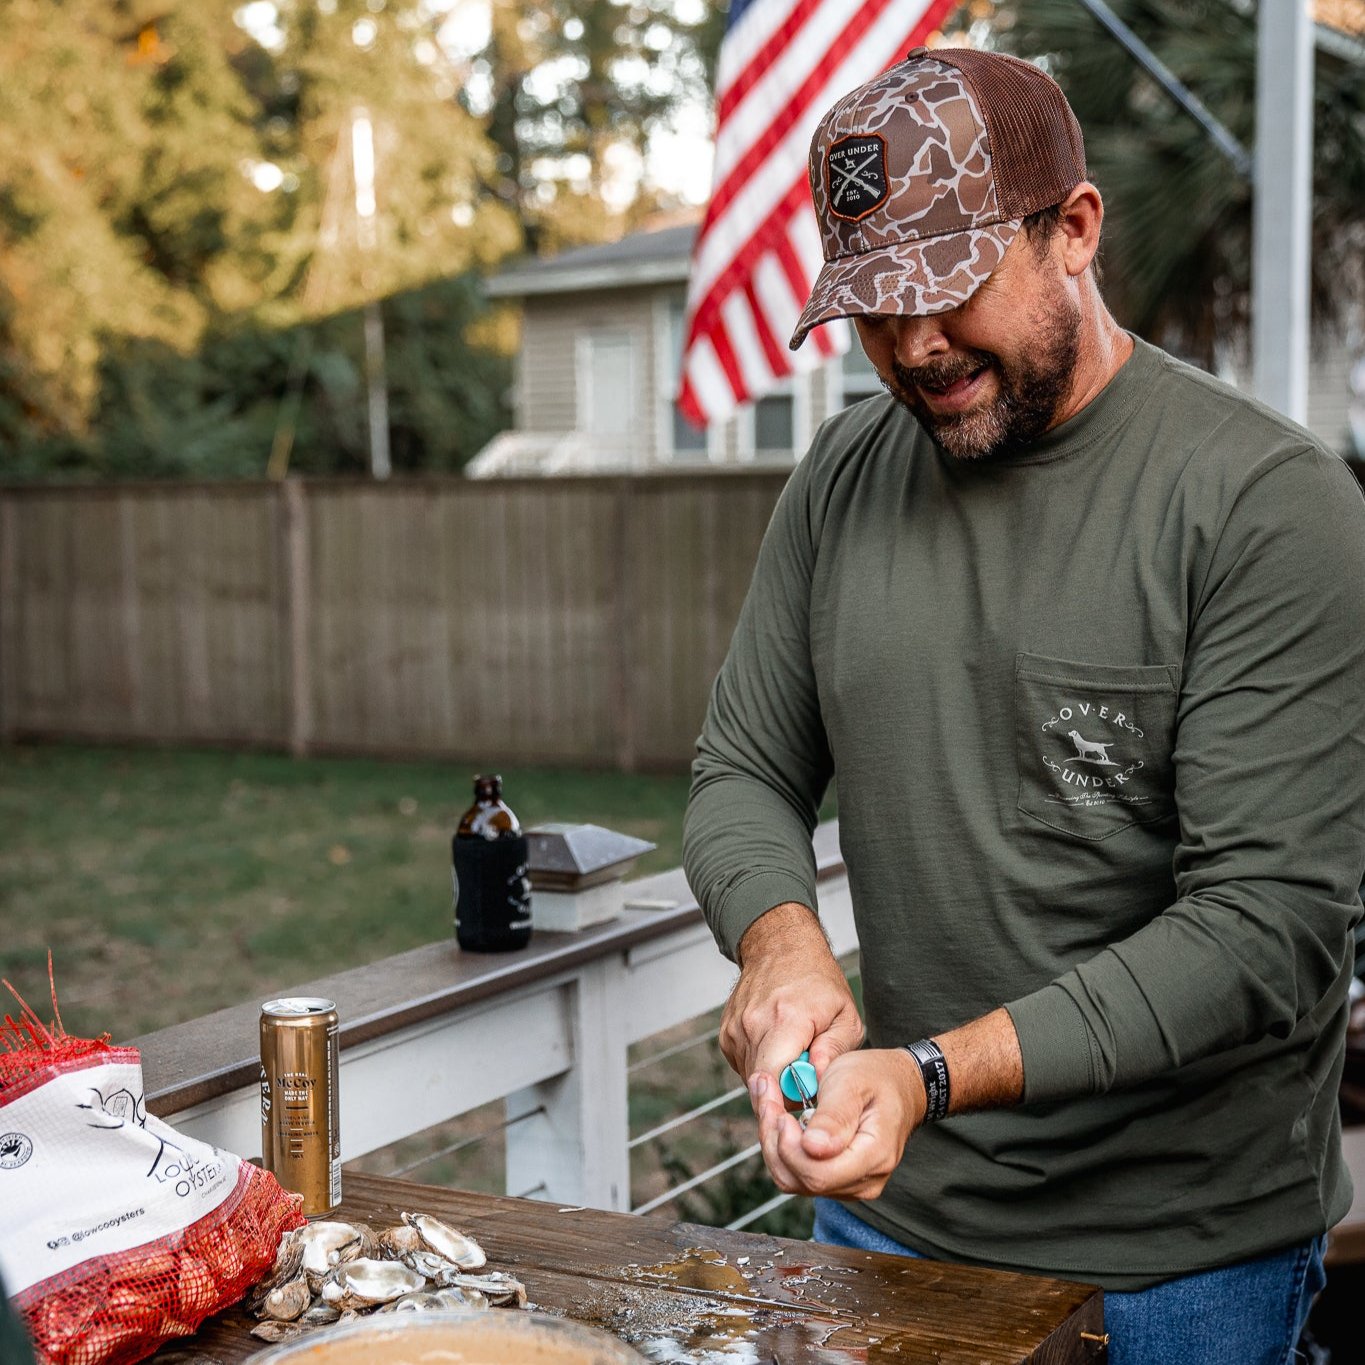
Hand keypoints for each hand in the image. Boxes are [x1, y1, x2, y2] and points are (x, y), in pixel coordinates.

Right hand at [720, 904, 864, 1109]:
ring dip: (774, 1079)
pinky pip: (744, 1066)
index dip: (792, 1100)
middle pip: (763, 1086)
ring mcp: (735, 1029)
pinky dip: (761, 1066)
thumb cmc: (817, 981)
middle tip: (808, 1080)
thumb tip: (819, 1083)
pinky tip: (777, 1048)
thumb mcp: (845, 1015)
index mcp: (786, 1020)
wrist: (780, 947)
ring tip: (794, 1056)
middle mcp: (753, 1025)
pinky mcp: (726, 1034)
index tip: (810, 1098)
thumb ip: (835, 1051)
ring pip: (753, 1079)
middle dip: (786, 1093)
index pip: (774, 1080)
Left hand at [750, 1047, 923, 1199]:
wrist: (897, 1085)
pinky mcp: (835, 1180)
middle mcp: (864, 1181)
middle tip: (766, 1094)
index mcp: (874, 1156)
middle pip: (799, 1180)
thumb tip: (812, 1148)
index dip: (789, 1147)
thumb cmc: (875, 1077)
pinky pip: (796, 1173)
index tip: (778, 1109)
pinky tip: (779, 1116)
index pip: (818, 1175)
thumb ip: (834, 1115)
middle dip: (773, 1139)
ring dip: (772, 1141)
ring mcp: (849, 1185)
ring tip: (769, 1099)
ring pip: (792, 1179)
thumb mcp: (852, 1081)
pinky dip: (781, 1145)